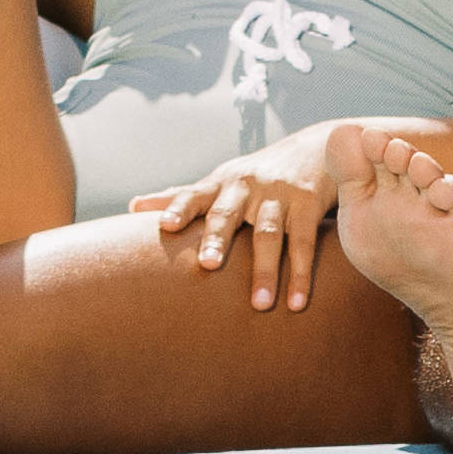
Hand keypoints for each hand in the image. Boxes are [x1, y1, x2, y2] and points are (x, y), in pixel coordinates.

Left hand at [136, 121, 364, 311]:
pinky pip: (303, 242)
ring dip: (265, 271)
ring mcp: (278, 194)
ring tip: (260, 306)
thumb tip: (132, 206)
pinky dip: (300, 274)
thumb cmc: (258, 173)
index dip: (179, 208)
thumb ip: (181, 196)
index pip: (194, 195)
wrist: (319, 147)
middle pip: (228, 213)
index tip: (165, 225)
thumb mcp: (221, 180)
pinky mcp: (308, 203)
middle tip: (209, 266)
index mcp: (220, 183)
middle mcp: (246, 186)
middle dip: (218, 239)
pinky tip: (297, 303)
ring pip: (268, 234)